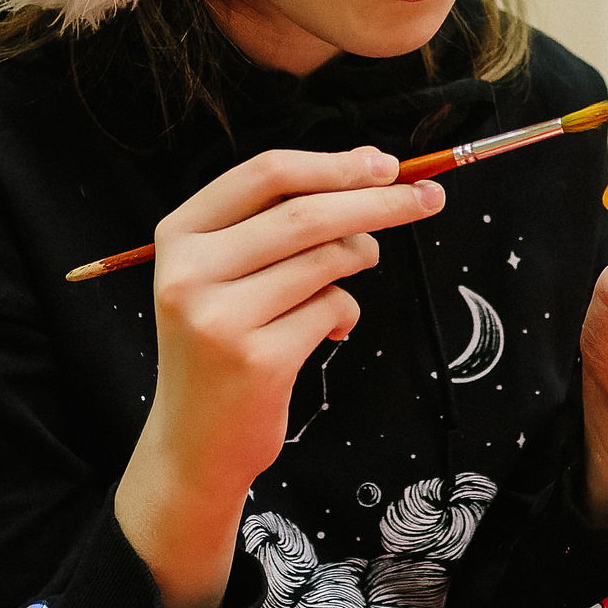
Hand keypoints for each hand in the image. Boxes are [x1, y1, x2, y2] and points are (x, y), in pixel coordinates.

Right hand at [114, 146, 442, 607]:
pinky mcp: (257, 359)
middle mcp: (190, 271)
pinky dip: (346, 311)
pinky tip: (331, 330)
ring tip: (363, 263)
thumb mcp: (223, 274)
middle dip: (377, 201)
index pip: (265, 173)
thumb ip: (276, 221)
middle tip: (428, 197)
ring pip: (325, 259)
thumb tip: (369, 167)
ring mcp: (220, 317)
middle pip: (305, 212)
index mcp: (180, 235)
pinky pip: (332, 308)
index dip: (334, 164)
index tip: (386, 164)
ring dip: (362, 256)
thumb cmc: (223, 344)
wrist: (195, 443)